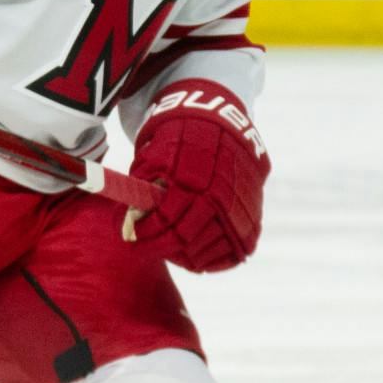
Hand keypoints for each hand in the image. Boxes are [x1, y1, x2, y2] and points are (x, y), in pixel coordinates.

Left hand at [125, 80, 268, 272]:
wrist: (225, 123)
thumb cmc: (182, 137)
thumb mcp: (157, 150)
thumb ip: (143, 185)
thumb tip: (129, 219)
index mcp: (192, 175)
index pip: (165, 218)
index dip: (146, 232)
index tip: (132, 236)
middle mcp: (219, 192)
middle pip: (185, 237)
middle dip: (160, 247)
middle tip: (146, 248)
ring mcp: (239, 206)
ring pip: (208, 248)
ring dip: (184, 256)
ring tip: (168, 251)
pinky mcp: (252, 215)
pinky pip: (233, 251)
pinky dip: (212, 260)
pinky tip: (194, 258)